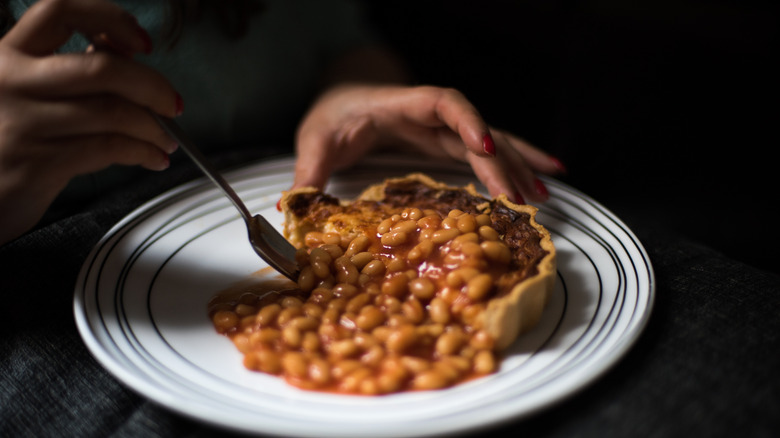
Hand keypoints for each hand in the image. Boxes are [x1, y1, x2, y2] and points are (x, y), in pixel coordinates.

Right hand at [0, 0, 181, 244]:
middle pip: (101, 68)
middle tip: (173, 104)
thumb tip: (126, 51)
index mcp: (8, 54)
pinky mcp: (37, 163)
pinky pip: (108, 148)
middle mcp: (10, 81)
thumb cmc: (9, 140)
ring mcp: (22, 123)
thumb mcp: (27, 93)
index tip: (144, 43)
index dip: (110, 18)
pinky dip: (142, 152)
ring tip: (166, 140)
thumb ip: (70, 71)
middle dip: (153, 86)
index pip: (60, 9)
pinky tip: (153, 158)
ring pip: (112, 112)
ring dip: (153, 127)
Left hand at [292, 84, 564, 202]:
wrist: (344, 99)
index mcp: (401, 105)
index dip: (466, 120)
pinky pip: (487, 152)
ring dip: (518, 166)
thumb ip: (308, 171)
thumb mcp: (315, 141)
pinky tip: (540, 180)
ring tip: (544, 195)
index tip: (482, 146)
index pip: (443, 103)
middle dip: (500, 164)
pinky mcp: (448, 142)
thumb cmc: (332, 115)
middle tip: (520, 201)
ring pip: (491, 142)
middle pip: (476, 131)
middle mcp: (431, 114)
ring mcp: (444, 127)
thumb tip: (292, 208)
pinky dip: (514, 164)